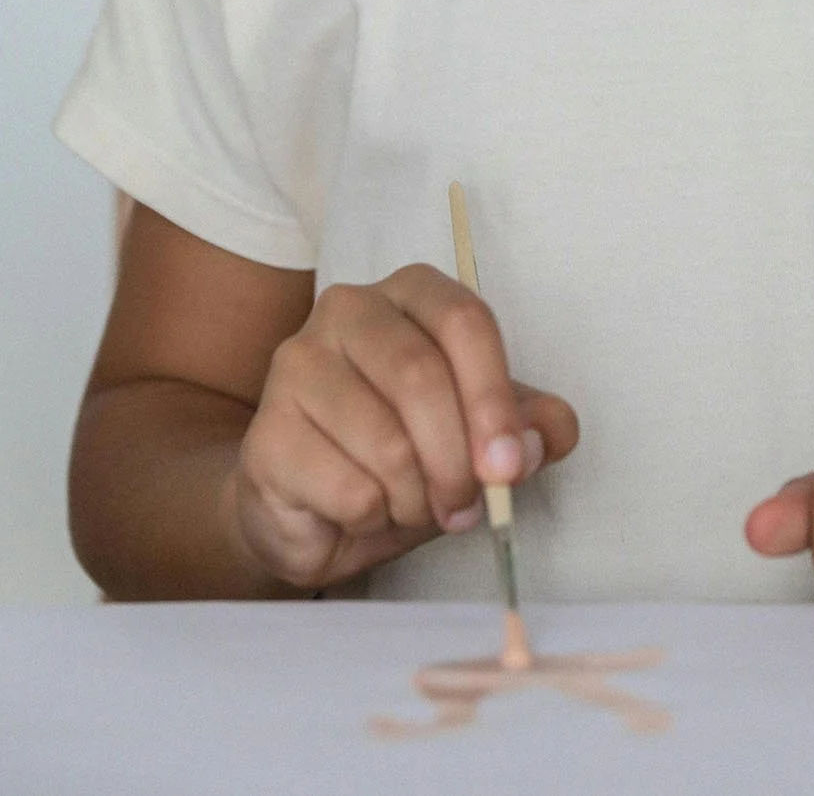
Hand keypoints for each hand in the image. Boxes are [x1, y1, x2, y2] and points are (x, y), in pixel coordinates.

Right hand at [226, 266, 578, 591]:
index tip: (509, 464)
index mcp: (409, 294)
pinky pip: (348, 488)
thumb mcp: (476, 438)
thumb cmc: (402, 457)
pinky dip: (374, 519)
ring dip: (416, 498)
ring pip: (386, 441)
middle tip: (465, 508)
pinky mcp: (266, 433)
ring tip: (411, 507)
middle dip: (457, 460)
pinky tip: (361, 512)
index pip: (463, 320)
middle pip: (422, 377)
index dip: (493, 397)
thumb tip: (547, 436)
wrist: (310, 512)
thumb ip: (524, 428)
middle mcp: (347, 310)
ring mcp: (297, 365)